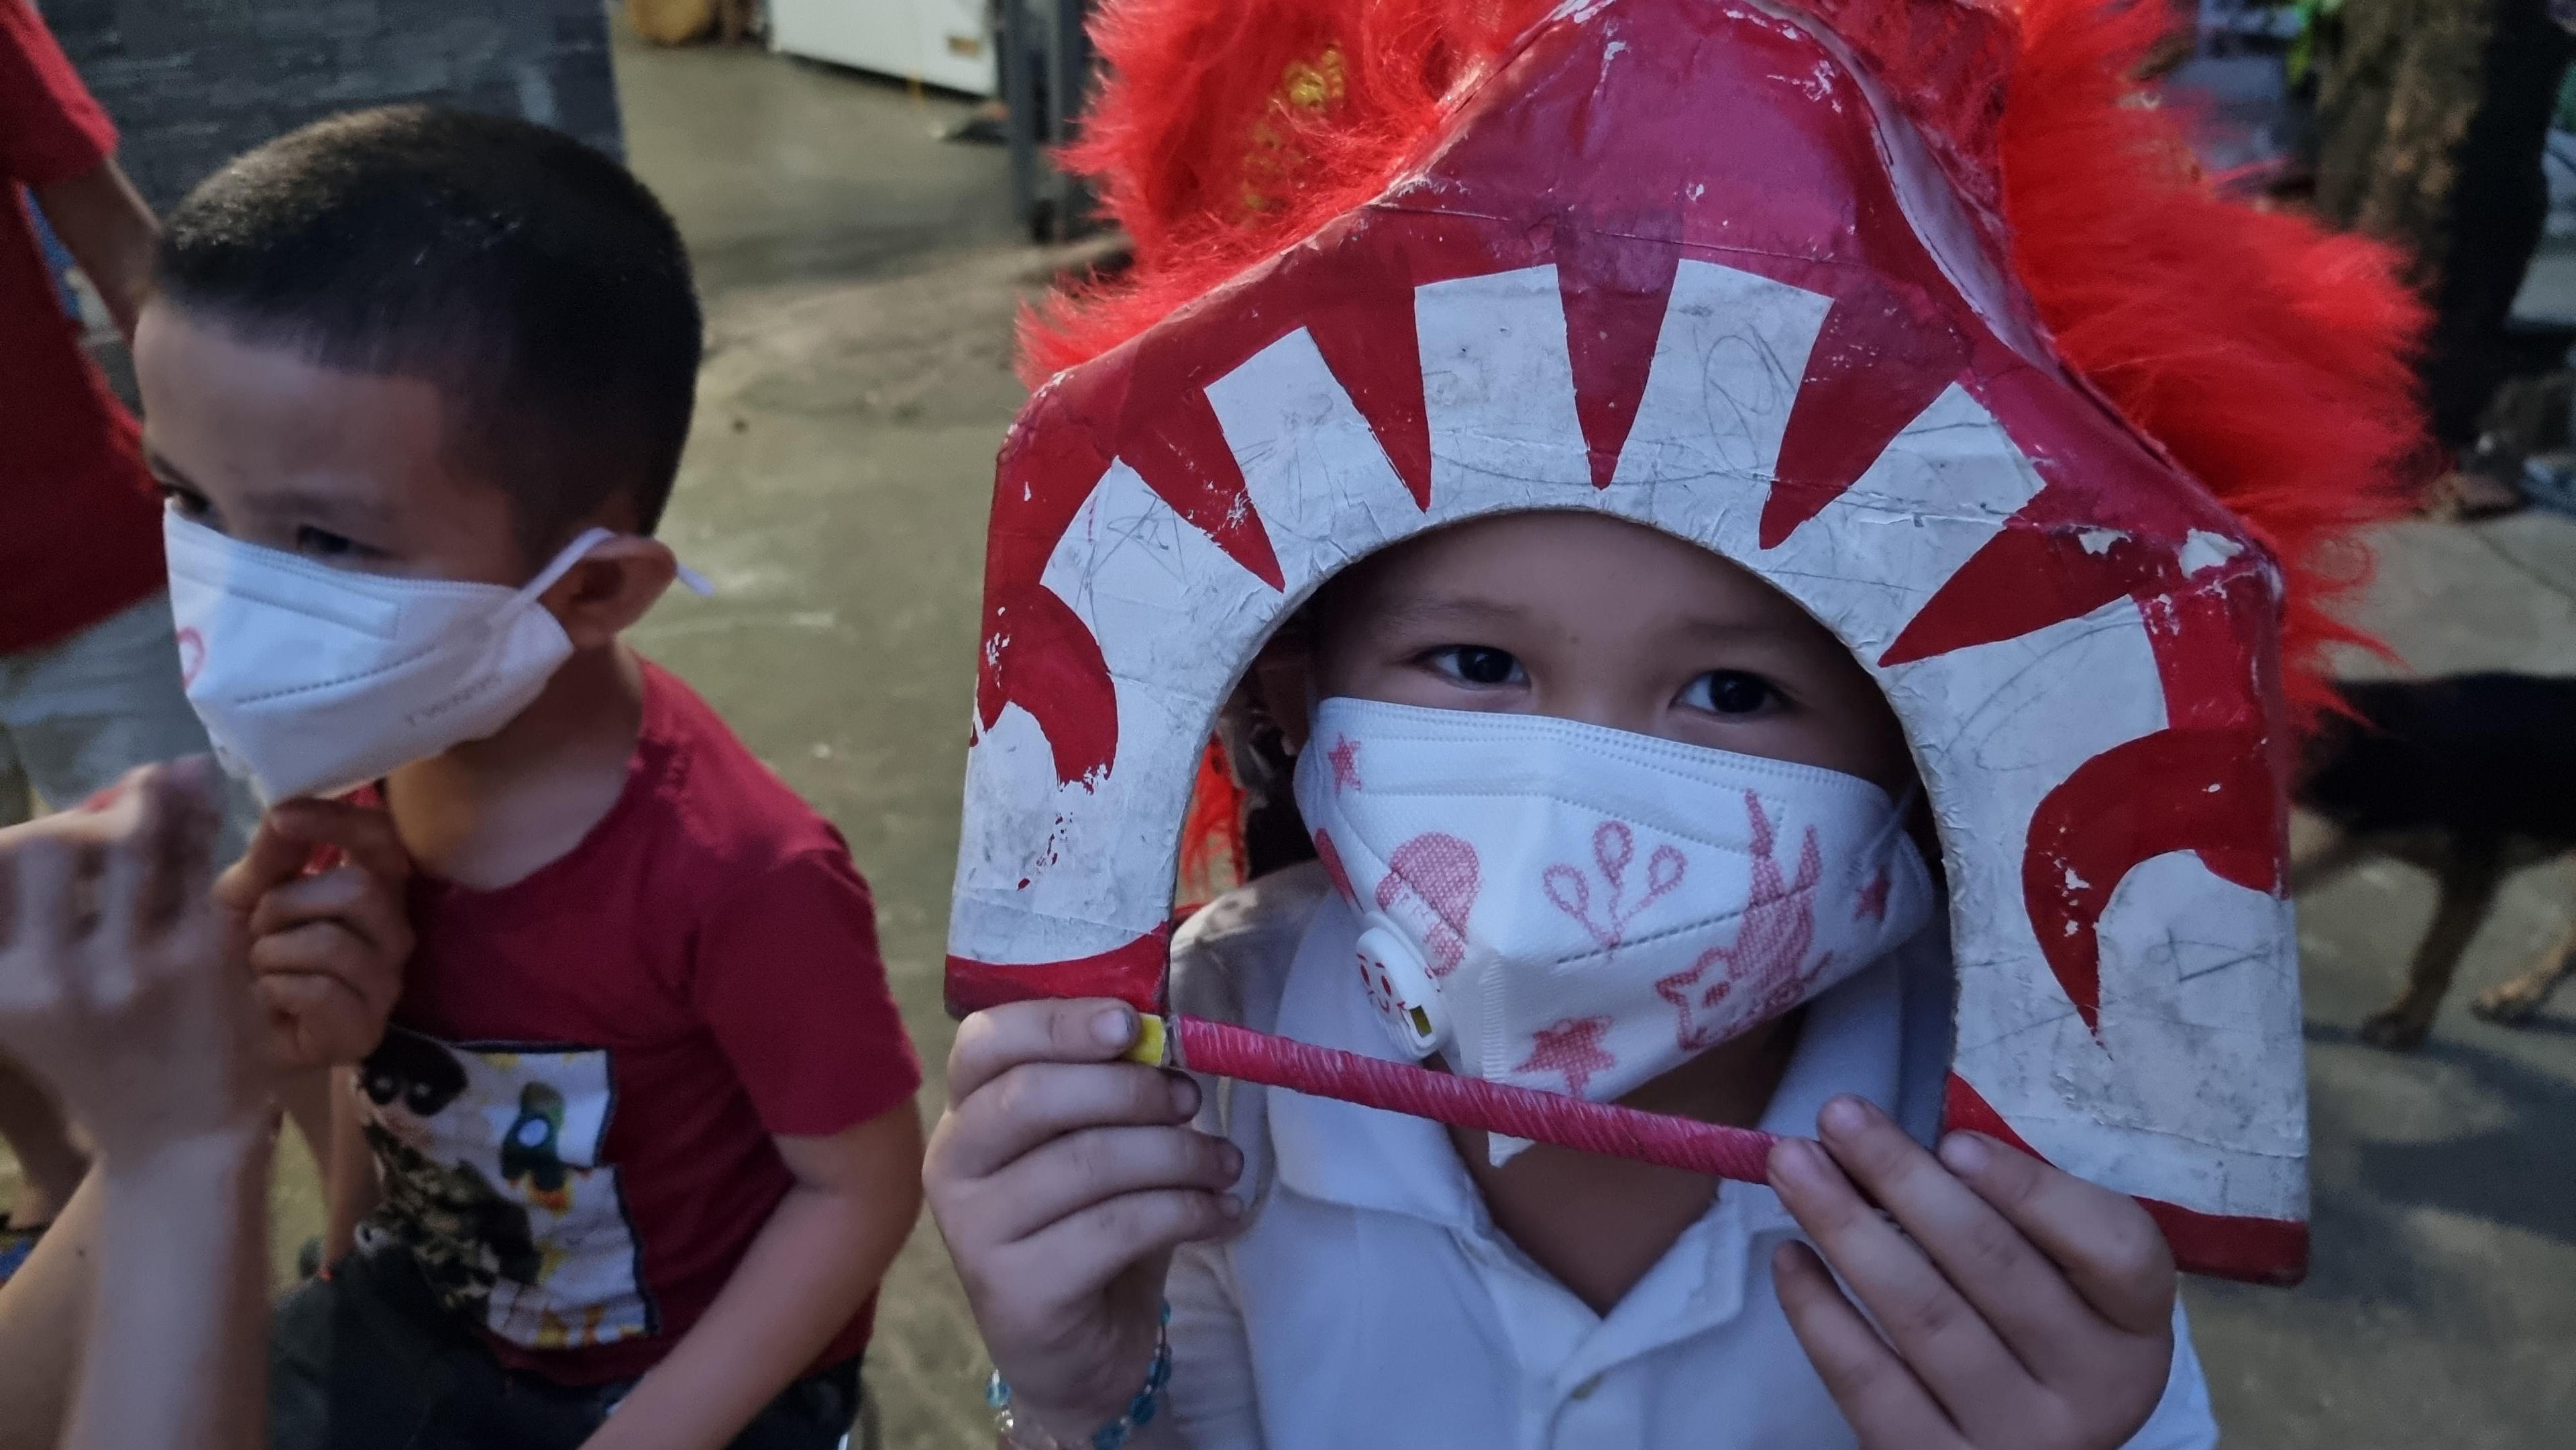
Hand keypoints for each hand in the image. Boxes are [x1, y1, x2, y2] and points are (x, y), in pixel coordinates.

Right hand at [0, 759, 264, 1159]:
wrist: (178, 1133)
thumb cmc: (102, 1054)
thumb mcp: (39, 991)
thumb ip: (38, 905)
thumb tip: (69, 804)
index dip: (23, 831)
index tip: (55, 827)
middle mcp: (46, 978)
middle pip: (45, 844)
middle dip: (80, 817)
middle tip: (110, 817)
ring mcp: (124, 967)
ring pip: (128, 841)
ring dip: (147, 799)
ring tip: (162, 778)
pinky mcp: (197, 958)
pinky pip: (192, 860)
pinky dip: (194, 817)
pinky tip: (197, 796)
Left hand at [215, 799, 412, 1070]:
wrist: (220, 1039)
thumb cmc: (235, 962)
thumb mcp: (240, 897)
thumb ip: (270, 854)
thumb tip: (286, 806)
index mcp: (369, 891)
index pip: (384, 841)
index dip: (342, 822)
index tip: (285, 818)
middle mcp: (391, 933)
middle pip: (360, 889)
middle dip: (286, 904)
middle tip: (256, 930)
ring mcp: (384, 984)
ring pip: (335, 943)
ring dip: (274, 953)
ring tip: (260, 970)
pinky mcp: (364, 1029)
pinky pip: (324, 991)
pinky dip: (278, 991)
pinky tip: (269, 1003)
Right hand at [923, 999, 1241, 1437]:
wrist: (1080, 1350)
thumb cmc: (1090, 1225)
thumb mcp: (1098, 1144)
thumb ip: (1111, 1087)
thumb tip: (1167, 1031)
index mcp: (967, 1112)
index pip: (987, 1041)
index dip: (1057, 1022)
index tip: (1131, 1023)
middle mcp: (953, 1165)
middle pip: (1032, 1096)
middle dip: (1129, 1089)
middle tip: (1191, 1098)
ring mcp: (976, 1231)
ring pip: (1086, 1162)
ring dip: (1176, 1154)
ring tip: (1224, 1164)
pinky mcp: (1017, 1290)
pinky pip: (1114, 1227)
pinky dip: (1184, 1211)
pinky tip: (1220, 1212)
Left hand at [1767, 1096, 2176, 1449]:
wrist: (2017, 1448)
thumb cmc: (2031, 1329)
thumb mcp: (2061, 1275)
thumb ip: (2019, 1215)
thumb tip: (1918, 1147)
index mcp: (2134, 1325)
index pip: (2112, 1249)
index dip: (2031, 1191)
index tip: (1952, 1140)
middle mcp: (2093, 1391)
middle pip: (1994, 1268)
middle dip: (1904, 1180)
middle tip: (1837, 1117)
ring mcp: (2016, 1439)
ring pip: (1923, 1317)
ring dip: (1846, 1228)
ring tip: (1792, 1165)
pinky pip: (1867, 1382)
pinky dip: (1819, 1311)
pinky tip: (1789, 1256)